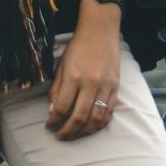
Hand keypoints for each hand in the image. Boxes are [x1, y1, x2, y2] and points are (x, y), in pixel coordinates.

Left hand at [45, 0, 121, 140]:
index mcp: (73, 76)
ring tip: (73, 135)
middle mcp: (90, 83)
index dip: (54, 121)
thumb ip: (57, 89)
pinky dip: (99, 125)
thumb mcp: (61, 65)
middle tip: (59, 136)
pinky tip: (90, 129)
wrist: (100, 30)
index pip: (62, 108)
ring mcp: (105, 86)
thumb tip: (53, 113)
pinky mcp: (116, 87)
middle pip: (78, 118)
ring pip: (95, 119)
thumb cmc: (77, 46)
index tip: (48, 126)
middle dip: (67, 131)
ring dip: (83, 132)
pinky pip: (109, 113)